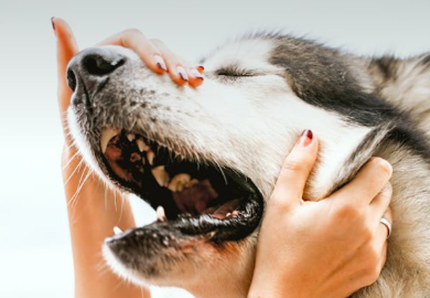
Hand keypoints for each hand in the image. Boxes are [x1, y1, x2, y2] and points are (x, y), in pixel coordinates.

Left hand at [55, 19, 203, 176]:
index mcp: (108, 53)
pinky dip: (187, 79)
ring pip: (170, 62)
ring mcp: (146, 77)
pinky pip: (176, 81)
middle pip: (156, 48)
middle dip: (173, 61)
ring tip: (196, 82)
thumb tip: (57, 21)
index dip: (148, 49)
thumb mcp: (68, 92)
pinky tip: (199, 82)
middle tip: (184, 80)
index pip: (132, 40)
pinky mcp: (158, 93)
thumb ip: (65, 57)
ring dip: (185, 68)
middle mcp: (130, 61)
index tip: (159, 68)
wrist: (98, 156)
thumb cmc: (78, 126)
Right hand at [248, 130, 392, 297]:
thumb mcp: (280, 203)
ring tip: (341, 214)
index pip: (381, 170)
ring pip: (385, 215)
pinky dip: (369, 231)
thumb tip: (310, 136)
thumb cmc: (278, 250)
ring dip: (370, 208)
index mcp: (347, 208)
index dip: (367, 164)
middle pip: (386, 191)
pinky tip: (343, 236)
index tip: (349, 169)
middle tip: (340, 191)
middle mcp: (368, 229)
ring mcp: (373, 251)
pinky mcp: (372, 267)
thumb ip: (297, 166)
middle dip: (368, 184)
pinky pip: (381, 239)